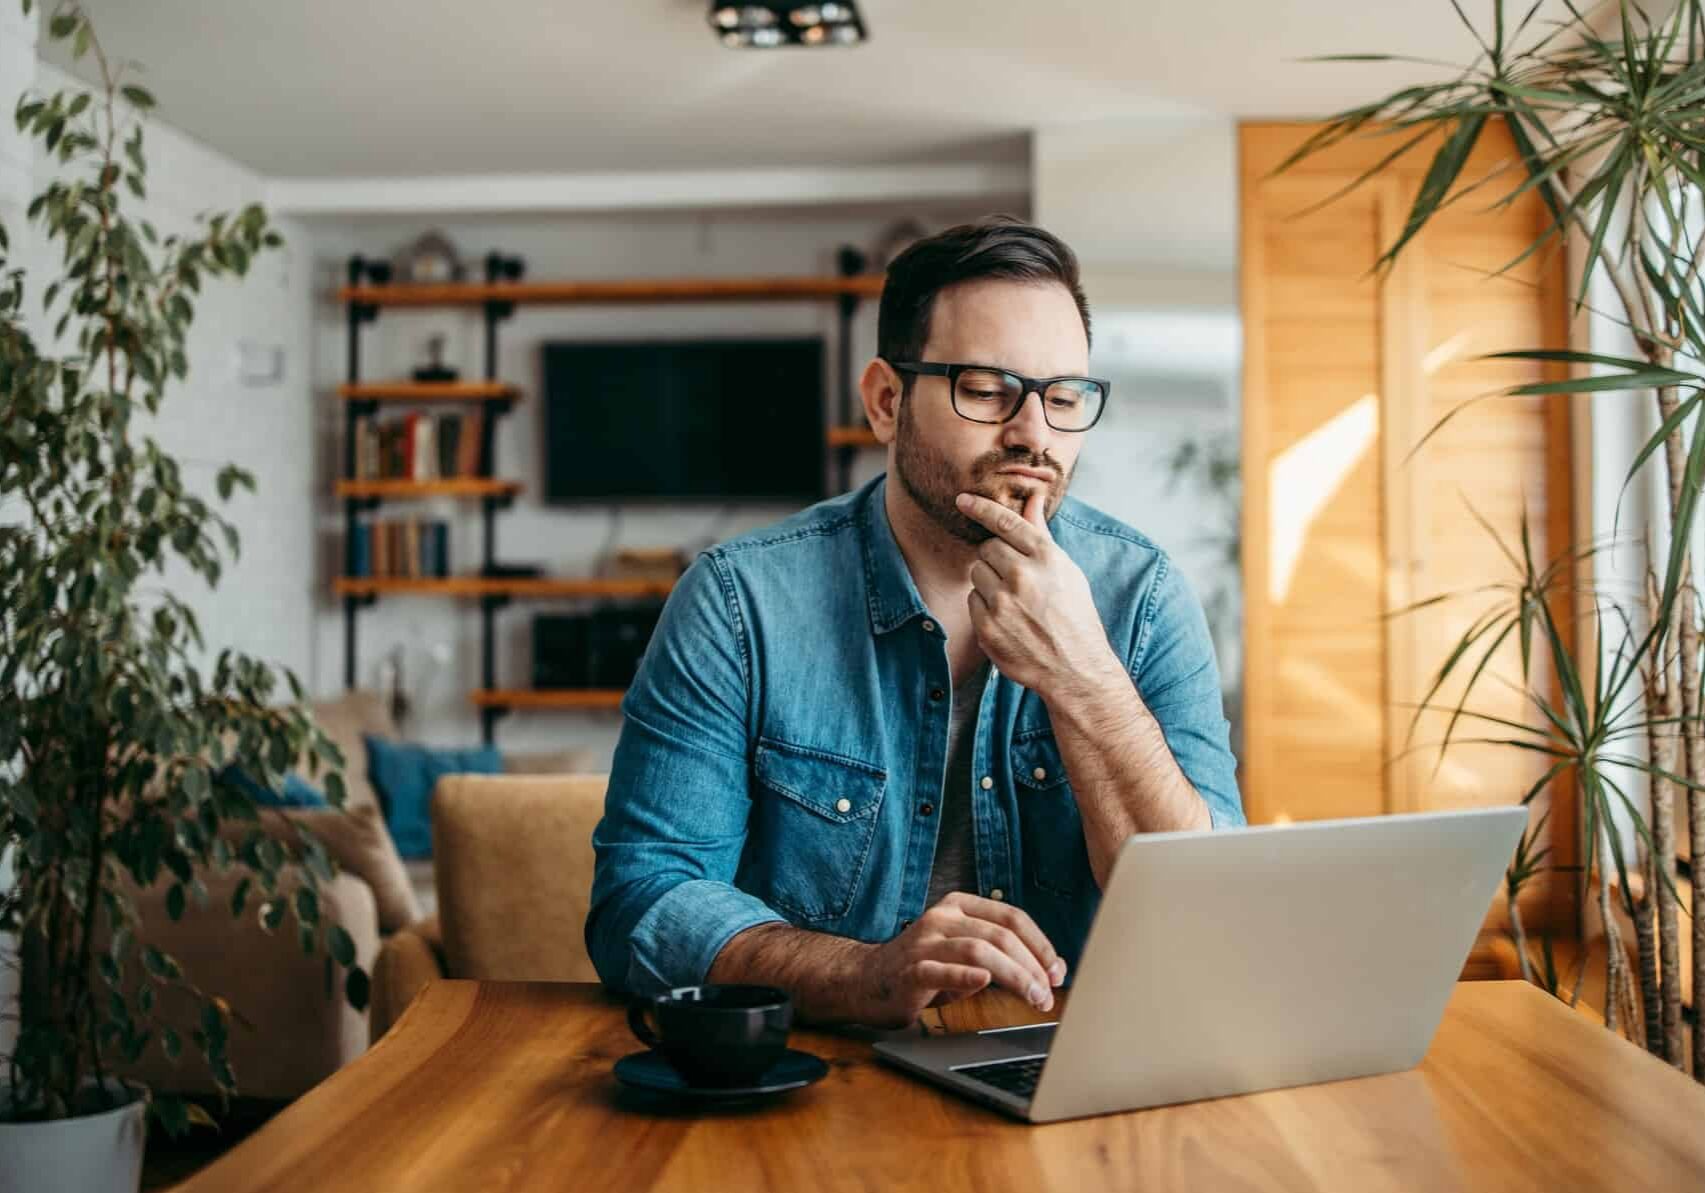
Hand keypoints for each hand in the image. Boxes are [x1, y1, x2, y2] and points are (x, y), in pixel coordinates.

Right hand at [857, 892, 1067, 1027]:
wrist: (866, 982)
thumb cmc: (922, 968)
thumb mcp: (964, 954)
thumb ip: (1001, 956)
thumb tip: (1050, 971)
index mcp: (959, 906)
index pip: (1011, 917)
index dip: (1040, 944)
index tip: (1057, 971)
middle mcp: (942, 917)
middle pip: (1000, 936)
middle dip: (1032, 966)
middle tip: (1048, 993)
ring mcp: (924, 942)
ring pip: (979, 951)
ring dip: (1014, 976)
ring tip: (1032, 998)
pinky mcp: (910, 970)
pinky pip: (942, 970)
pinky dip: (966, 977)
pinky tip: (984, 983)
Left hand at [955, 489, 1121, 698]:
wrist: (1074, 667)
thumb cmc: (1074, 615)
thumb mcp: (1066, 571)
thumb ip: (1041, 535)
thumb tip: (1033, 497)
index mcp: (1046, 558)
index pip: (1005, 522)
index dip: (981, 508)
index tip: (963, 500)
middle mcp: (1022, 576)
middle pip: (987, 548)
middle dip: (996, 559)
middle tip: (1015, 578)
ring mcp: (1002, 603)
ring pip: (976, 573)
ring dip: (988, 583)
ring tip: (1013, 601)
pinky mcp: (987, 627)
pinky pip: (972, 601)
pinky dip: (984, 607)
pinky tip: (1007, 619)